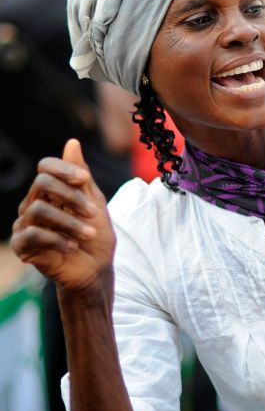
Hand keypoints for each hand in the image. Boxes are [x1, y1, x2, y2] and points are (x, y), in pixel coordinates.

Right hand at [12, 139, 115, 292]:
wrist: (95, 269)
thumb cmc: (96, 235)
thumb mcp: (95, 202)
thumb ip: (82, 176)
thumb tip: (72, 142)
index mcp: (51, 192)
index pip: (46, 167)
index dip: (64, 168)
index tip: (84, 179)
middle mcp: (33, 204)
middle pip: (42, 183)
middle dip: (71, 196)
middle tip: (93, 213)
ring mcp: (25, 224)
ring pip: (39, 209)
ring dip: (69, 222)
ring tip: (88, 234)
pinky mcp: (23, 246)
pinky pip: (32, 234)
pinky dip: (56, 239)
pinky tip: (72, 246)